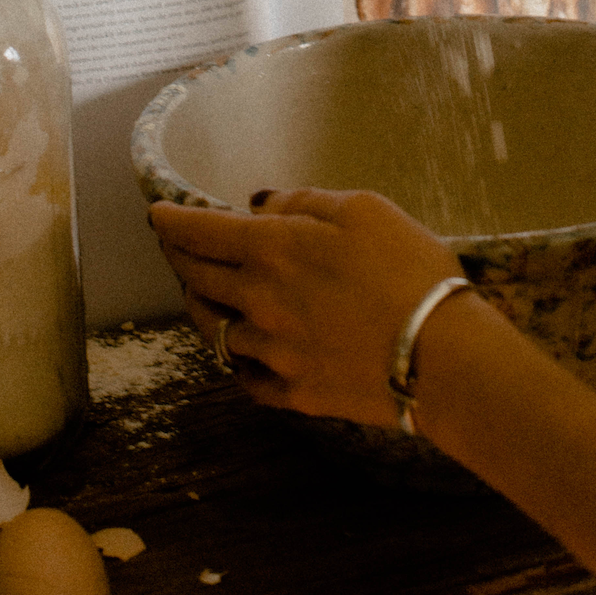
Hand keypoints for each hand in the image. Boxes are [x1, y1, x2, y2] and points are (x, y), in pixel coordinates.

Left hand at [149, 189, 466, 425]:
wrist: (440, 355)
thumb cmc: (408, 269)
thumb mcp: (364, 209)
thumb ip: (305, 202)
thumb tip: (262, 204)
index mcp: (273, 250)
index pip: (202, 232)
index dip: (171, 221)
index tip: (156, 214)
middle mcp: (259, 302)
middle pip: (198, 278)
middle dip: (179, 257)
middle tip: (173, 245)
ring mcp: (272, 352)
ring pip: (215, 330)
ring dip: (202, 306)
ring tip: (200, 294)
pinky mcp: (294, 392)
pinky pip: (246, 376)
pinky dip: (237, 358)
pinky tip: (242, 351)